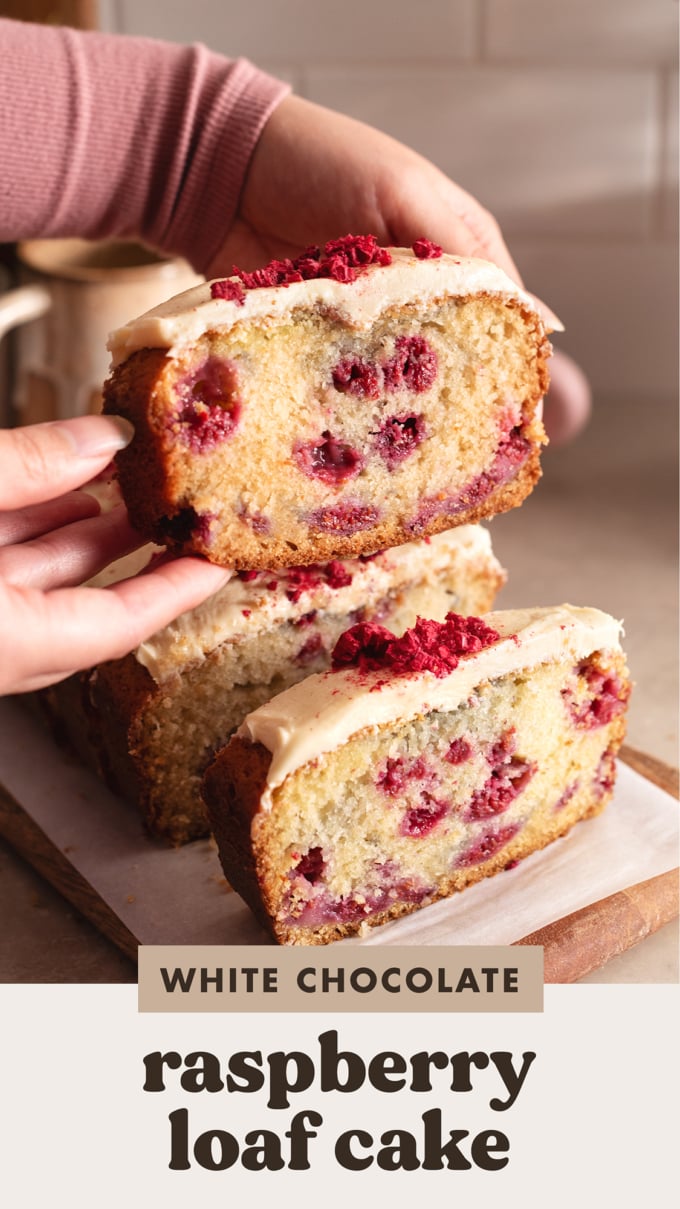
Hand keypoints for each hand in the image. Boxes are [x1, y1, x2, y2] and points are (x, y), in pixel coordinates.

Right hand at [0, 415, 229, 693]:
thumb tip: (101, 440)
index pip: (116, 626)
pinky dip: (30, 530)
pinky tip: (55, 492)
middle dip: (133, 553)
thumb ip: (25, 467)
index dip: (177, 591)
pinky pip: (0, 569)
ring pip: (36, 583)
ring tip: (127, 484)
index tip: (220, 562)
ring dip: (78, 532)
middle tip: (183, 512)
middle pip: (83, 608)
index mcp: (1, 640)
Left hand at [211, 95, 584, 440]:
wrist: (223, 169)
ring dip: (390, 403)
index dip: (505, 368)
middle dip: (446, 396)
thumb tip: (541, 321)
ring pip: (394, 378)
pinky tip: (343, 422)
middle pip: (448, 357)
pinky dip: (341, 396)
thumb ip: (463, 258)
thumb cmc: (324, 160)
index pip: (501, 318)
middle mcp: (418, 290)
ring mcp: (366, 319)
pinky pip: (340, 378)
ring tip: (395, 441)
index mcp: (457, 249)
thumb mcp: (405, 196)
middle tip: (448, 443)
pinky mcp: (319, 338)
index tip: (509, 420)